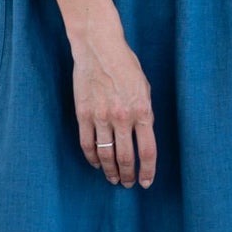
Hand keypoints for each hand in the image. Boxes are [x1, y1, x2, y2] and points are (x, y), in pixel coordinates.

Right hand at [72, 29, 156, 186]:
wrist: (99, 48)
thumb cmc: (125, 65)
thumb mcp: (145, 88)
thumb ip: (145, 113)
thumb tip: (144, 135)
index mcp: (142, 111)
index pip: (148, 151)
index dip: (148, 171)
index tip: (146, 182)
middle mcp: (122, 117)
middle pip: (126, 158)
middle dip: (128, 175)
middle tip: (129, 184)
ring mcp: (101, 116)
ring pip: (106, 155)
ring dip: (110, 171)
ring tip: (113, 179)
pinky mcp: (83, 114)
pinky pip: (87, 144)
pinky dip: (92, 158)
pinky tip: (96, 164)